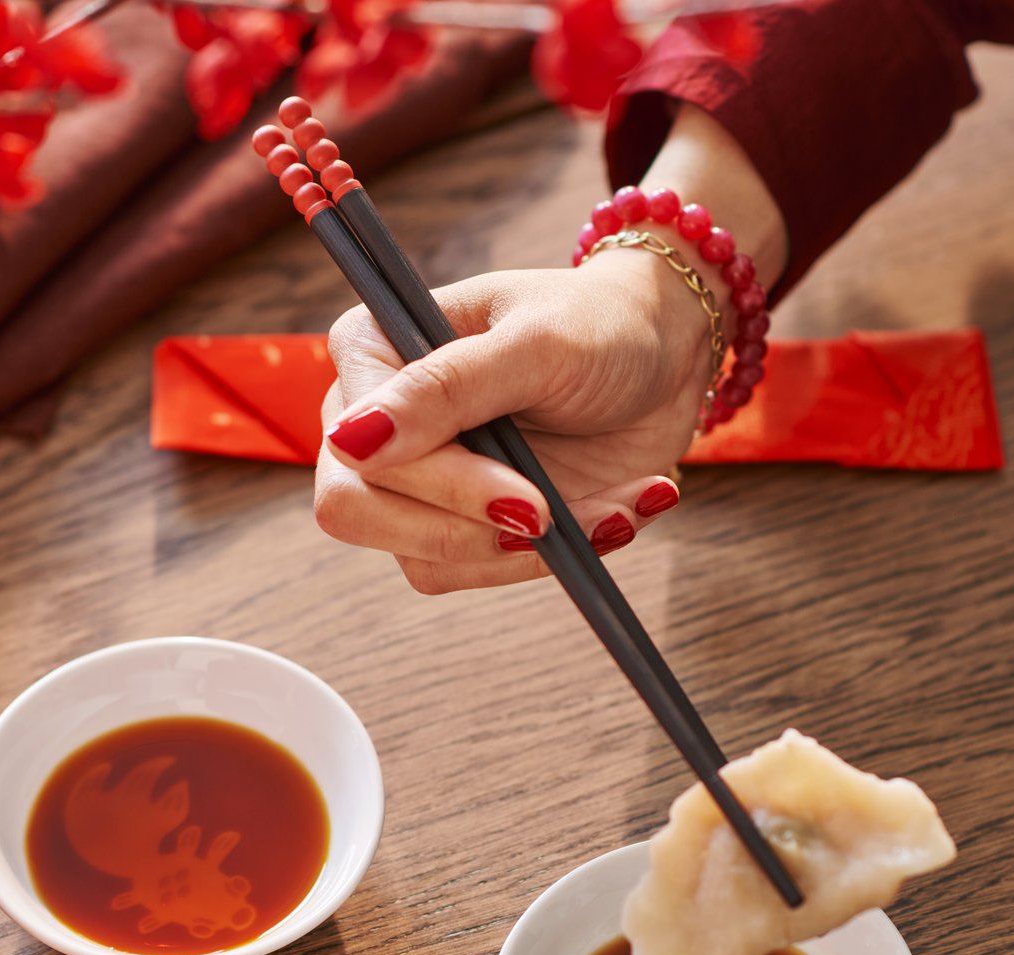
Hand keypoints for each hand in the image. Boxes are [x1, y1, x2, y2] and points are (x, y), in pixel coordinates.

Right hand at [316, 103, 785, 593]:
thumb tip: (350, 440)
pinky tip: (612, 516)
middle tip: (551, 518)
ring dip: (528, 550)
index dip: (439, 484)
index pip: (358, 450)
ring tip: (615, 509)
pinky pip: (478, 570)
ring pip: (424, 558)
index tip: (527, 498)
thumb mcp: (537, 344)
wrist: (663, 362)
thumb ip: (447, 387)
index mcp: (371, 351)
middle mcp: (375, 423)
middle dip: (467, 529)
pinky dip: (551, 558)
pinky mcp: (462, 524)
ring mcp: (417, 482)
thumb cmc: (601, 326)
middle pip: (359, 513)